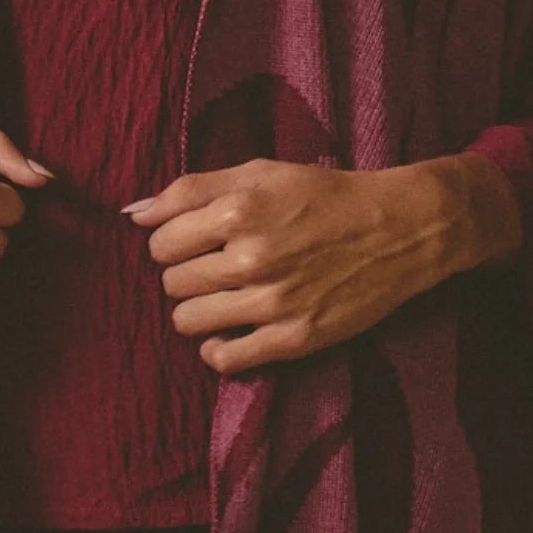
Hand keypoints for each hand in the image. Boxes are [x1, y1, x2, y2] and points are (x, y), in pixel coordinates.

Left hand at [123, 152, 521, 373]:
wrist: (400, 229)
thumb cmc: (325, 196)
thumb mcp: (261, 172)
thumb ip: (192, 189)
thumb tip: (133, 214)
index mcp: (240, 209)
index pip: (160, 242)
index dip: (174, 242)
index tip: (198, 241)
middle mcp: (252, 256)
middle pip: (171, 283)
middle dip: (186, 275)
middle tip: (218, 268)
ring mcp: (273, 301)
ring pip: (186, 322)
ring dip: (198, 311)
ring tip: (225, 298)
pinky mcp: (294, 338)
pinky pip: (224, 359)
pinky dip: (219, 349)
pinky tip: (235, 330)